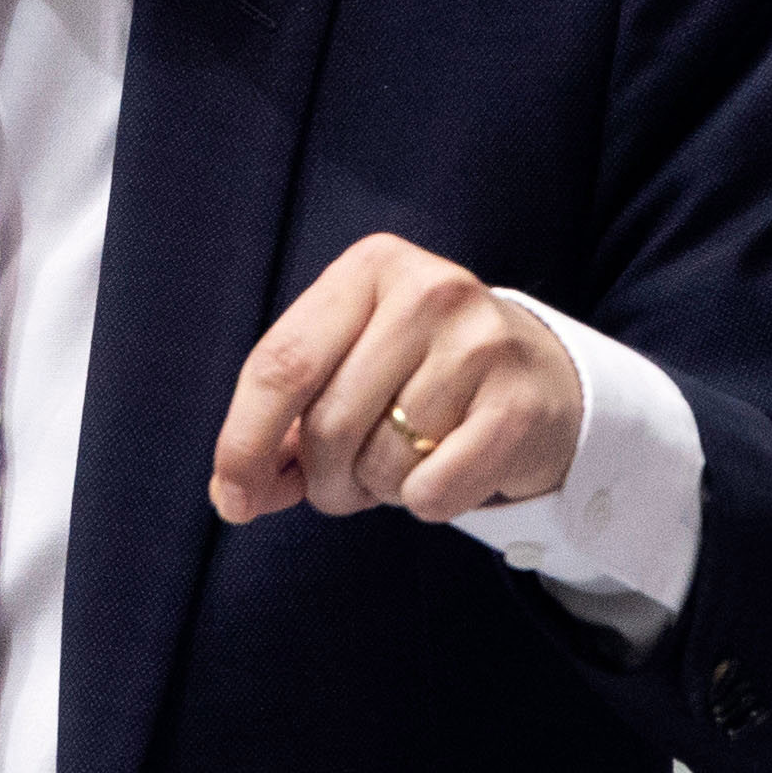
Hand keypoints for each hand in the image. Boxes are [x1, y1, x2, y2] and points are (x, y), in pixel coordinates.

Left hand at [209, 233, 583, 527]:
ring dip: (378, 489)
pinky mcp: (519, 403)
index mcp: (369, 268)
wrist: (540, 380)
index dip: (243, 442)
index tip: (231, 499)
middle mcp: (428, 290)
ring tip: (407, 460)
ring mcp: (481, 342)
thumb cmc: (420, 376)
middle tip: (342, 484)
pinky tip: (448, 469)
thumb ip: (282, 424)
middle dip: (322, 478)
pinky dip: (426, 503)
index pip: (280, 363)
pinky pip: (433, 492)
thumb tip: (232, 492)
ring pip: (381, 463)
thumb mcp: (349, 370)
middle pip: (328, 421)